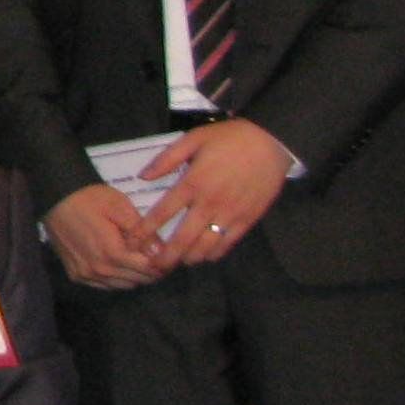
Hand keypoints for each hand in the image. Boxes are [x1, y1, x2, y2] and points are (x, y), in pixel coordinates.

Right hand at [44, 184, 168, 291]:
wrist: (55, 198)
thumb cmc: (90, 198)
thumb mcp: (121, 208)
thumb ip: (142, 232)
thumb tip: (161, 252)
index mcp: (113, 253)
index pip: (148, 269)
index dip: (164, 263)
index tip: (170, 256)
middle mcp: (99, 270)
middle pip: (138, 280)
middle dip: (152, 271)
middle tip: (158, 257)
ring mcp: (86, 275)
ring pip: (123, 285)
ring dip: (135, 276)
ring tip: (140, 259)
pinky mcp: (76, 275)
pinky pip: (105, 285)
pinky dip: (117, 278)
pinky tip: (119, 263)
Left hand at [143, 122, 289, 268]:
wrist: (272, 141)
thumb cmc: (230, 138)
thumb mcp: (194, 138)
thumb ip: (167, 158)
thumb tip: (143, 176)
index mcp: (193, 183)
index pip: (162, 213)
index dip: (144, 231)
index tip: (132, 242)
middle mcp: (209, 203)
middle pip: (183, 239)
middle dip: (166, 257)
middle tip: (154, 266)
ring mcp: (230, 214)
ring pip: (205, 247)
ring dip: (189, 258)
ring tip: (179, 261)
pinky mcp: (248, 219)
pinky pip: (227, 244)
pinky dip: (214, 254)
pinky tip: (205, 255)